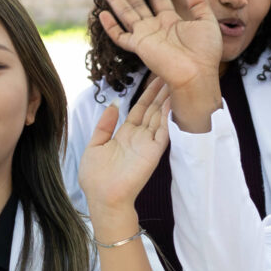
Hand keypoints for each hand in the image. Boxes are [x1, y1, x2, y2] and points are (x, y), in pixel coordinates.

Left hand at [78, 78, 171, 222]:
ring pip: (160, 116)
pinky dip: (168, 116)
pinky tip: (172, 102)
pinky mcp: (154, 152)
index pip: (140, 109)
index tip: (154, 77)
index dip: (147, 93)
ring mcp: (148, 144)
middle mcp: (140, 137)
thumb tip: (112, 106)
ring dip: (167, 99)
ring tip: (175, 80)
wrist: (103, 199)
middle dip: (161, 91)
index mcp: (126, 134)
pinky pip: (163, 131)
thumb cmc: (96, 178)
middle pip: (153, 109)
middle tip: (170, 71)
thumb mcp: (95, 146)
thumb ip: (104, 126)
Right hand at [96, 0, 221, 94]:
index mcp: (171, 21)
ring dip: (117, 2)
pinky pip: (120, 36)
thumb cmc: (205, 52)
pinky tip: (103, 14)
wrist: (196, 72)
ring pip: (127, 15)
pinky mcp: (139, 46)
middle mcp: (156, 27)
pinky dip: (110, 27)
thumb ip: (199, 3)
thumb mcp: (207, 22)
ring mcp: (146, 37)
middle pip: (138, 5)